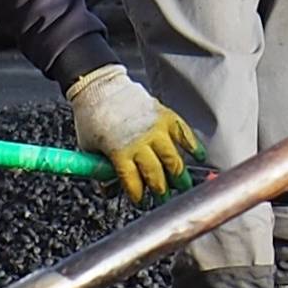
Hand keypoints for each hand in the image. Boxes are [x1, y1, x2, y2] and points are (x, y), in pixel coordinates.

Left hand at [65, 66, 197, 199]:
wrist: (100, 86)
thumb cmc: (92, 116)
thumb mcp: (88, 148)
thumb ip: (100, 169)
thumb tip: (108, 188)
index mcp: (119, 151)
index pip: (133, 182)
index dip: (138, 195)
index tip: (140, 201)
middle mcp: (140, 142)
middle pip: (156, 174)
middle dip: (161, 191)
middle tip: (165, 198)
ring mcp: (155, 129)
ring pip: (173, 159)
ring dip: (179, 176)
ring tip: (183, 185)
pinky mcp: (165, 116)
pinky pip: (184, 134)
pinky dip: (193, 146)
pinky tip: (199, 156)